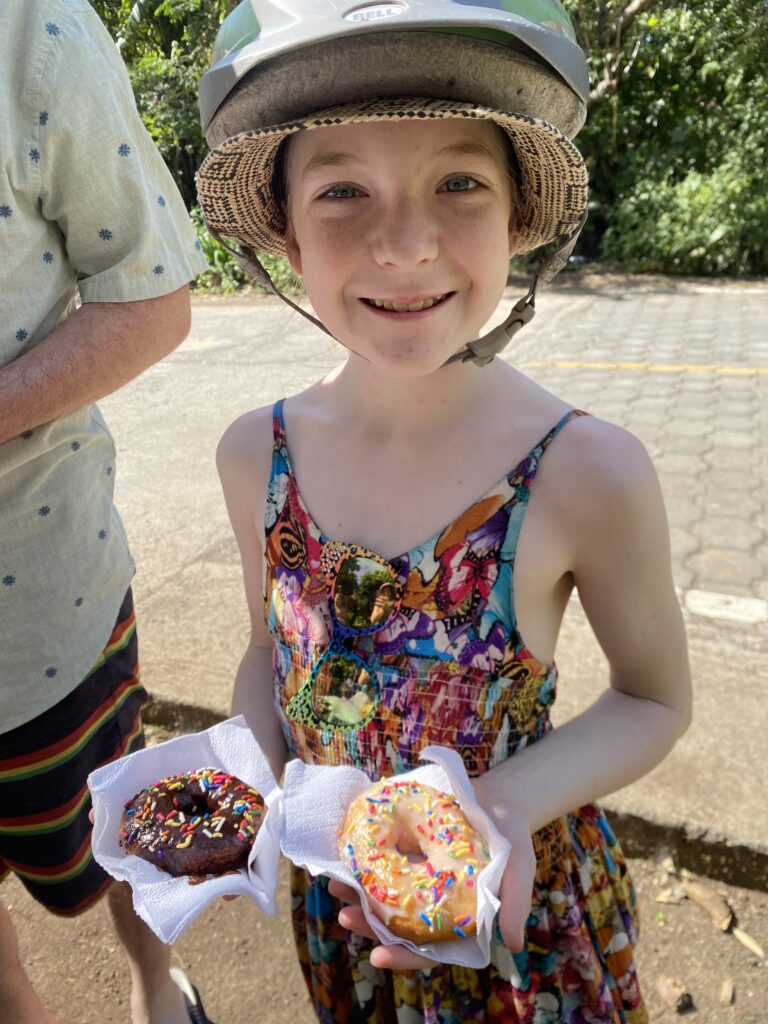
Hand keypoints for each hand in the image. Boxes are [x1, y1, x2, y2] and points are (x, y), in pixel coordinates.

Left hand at [328, 816, 535, 971]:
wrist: (499, 798)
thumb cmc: (512, 837)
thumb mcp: (520, 866)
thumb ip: (515, 902)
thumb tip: (515, 944)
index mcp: (458, 921)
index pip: (429, 950)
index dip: (404, 957)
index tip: (378, 957)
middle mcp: (433, 905)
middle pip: (396, 926)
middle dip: (368, 925)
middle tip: (346, 916)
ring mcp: (418, 880)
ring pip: (382, 897)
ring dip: (357, 893)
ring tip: (335, 884)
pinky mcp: (408, 852)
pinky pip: (382, 863)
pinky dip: (363, 862)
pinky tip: (344, 857)